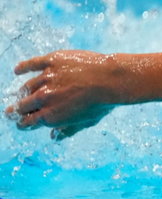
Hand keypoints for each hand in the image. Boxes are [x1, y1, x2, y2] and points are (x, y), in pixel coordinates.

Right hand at [6, 50, 126, 139]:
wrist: (111, 80)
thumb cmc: (102, 104)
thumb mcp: (86, 122)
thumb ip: (68, 130)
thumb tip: (53, 137)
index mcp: (50, 116)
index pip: (27, 122)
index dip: (22, 124)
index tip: (21, 123)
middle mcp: (43, 98)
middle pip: (22, 105)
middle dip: (16, 110)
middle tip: (12, 112)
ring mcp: (45, 78)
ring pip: (26, 86)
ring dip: (22, 92)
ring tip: (20, 94)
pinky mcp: (51, 62)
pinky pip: (31, 64)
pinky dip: (22, 67)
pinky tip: (18, 70)